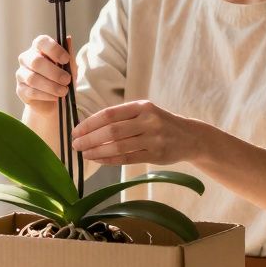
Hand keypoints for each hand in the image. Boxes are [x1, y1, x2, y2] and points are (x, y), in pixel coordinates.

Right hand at [15, 35, 74, 114]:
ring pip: (33, 78)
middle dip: (54, 72)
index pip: (41, 41)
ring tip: (64, 91)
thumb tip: (68, 39)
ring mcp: (21, 74)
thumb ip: (69, 55)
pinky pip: (31, 92)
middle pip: (36, 61)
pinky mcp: (20, 89)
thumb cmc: (61, 79)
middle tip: (67, 80)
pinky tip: (56, 97)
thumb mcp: (69, 67)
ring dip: (51, 86)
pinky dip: (46, 95)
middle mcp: (27, 58)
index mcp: (39, 48)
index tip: (66, 59)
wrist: (52, 101)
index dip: (54, 49)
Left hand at [71, 100, 198, 165]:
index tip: (76, 131)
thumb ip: (122, 117)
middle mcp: (148, 120)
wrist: (190, 136)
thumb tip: (89, 126)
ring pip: (118, 146)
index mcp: (142, 106)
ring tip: (84, 153)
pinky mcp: (156, 155)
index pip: (109, 114)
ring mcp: (153, 138)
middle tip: (75, 144)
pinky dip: (109, 160)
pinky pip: (127, 159)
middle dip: (90, 139)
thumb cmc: (159, 122)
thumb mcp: (145, 111)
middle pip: (112, 131)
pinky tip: (98, 160)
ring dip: (97, 151)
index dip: (89, 123)